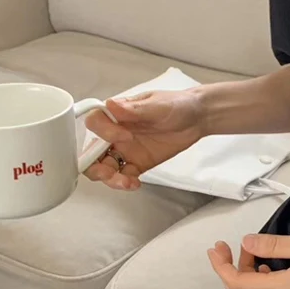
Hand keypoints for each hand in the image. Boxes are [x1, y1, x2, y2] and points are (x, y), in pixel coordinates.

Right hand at [83, 89, 205, 189]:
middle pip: (92, 151)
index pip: (95, 123)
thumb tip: (111, 104)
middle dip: (94, 165)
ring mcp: (126, 150)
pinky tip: (134, 184)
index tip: (125, 136)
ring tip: (125, 182)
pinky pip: (124, 176)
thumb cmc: (176, 105)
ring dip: (109, 178)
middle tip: (108, 172)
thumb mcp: (157, 105)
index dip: (104, 132)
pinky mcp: (138, 163)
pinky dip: (125, 183)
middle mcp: (117, 133)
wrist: (197, 118)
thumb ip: (135, 108)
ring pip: (105, 167)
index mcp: (117, 115)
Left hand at [207, 234, 289, 288]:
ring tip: (256, 251)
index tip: (217, 246)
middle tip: (231, 246)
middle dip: (230, 269)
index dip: (221, 265)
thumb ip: (274, 246)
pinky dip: (259, 281)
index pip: (237, 283)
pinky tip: (269, 265)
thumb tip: (246, 243)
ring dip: (246, 274)